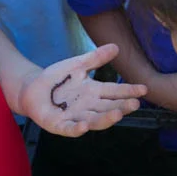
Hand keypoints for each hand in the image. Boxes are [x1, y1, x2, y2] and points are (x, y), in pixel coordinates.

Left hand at [19, 44, 145, 135]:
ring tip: (118, 114)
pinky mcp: (58, 125)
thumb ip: (95, 58)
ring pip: (94, 120)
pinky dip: (77, 129)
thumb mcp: (77, 65)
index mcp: (94, 92)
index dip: (129, 91)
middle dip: (122, 107)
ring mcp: (74, 117)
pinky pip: (70, 129)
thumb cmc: (57, 78)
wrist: (32, 88)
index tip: (144, 89)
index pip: (114, 92)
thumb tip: (116, 46)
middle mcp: (88, 107)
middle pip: (108, 108)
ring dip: (106, 119)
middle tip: (135, 104)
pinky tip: (84, 126)